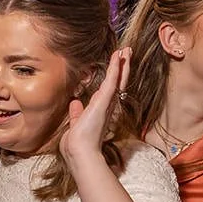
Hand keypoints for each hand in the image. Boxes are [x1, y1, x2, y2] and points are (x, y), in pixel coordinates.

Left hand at [60, 47, 129, 172]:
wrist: (80, 152)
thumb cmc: (78, 143)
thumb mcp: (76, 123)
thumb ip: (77, 113)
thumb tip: (75, 104)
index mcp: (100, 110)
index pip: (109, 90)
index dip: (114, 78)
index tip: (117, 66)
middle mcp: (107, 106)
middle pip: (118, 82)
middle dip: (122, 67)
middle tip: (127, 52)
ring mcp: (107, 103)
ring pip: (118, 79)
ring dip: (122, 63)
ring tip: (126, 50)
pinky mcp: (104, 100)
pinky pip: (111, 80)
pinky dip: (115, 67)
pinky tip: (118, 56)